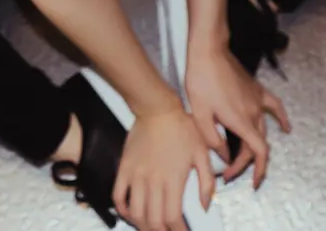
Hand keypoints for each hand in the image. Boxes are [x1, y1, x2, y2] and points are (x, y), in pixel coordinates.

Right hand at [113, 104, 214, 230]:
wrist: (157, 107)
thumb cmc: (181, 127)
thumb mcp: (202, 152)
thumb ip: (207, 182)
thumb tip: (206, 205)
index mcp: (173, 179)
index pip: (172, 218)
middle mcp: (153, 180)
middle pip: (153, 221)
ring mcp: (136, 175)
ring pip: (135, 213)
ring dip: (143, 226)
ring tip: (152, 228)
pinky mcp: (125, 167)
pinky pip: (118, 195)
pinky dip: (122, 210)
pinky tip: (131, 213)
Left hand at [185, 46, 290, 187]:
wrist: (209, 51)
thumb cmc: (200, 80)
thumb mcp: (199, 114)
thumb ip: (213, 139)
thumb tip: (226, 155)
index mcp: (240, 120)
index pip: (258, 152)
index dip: (256, 170)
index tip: (246, 182)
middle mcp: (254, 112)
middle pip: (258, 145)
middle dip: (246, 163)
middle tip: (229, 172)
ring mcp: (258, 100)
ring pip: (263, 130)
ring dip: (257, 147)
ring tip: (246, 160)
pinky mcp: (257, 90)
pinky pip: (275, 107)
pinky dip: (282, 119)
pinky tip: (286, 128)